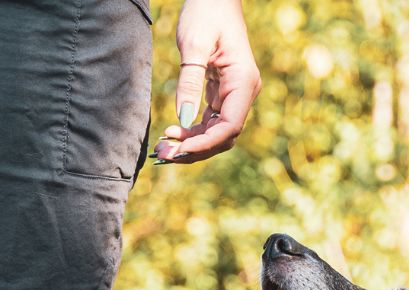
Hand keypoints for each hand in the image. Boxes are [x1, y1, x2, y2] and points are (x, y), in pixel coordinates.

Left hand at [155, 0, 258, 163]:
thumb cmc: (206, 12)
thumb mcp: (194, 45)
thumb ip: (189, 83)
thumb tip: (182, 119)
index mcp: (243, 81)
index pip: (229, 126)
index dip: (204, 143)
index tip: (178, 149)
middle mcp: (244, 91)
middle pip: (224, 135)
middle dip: (196, 149)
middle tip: (164, 155)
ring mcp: (235, 93)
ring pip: (217, 131)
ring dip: (192, 143)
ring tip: (164, 147)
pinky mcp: (223, 92)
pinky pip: (211, 120)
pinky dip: (193, 131)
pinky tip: (173, 132)